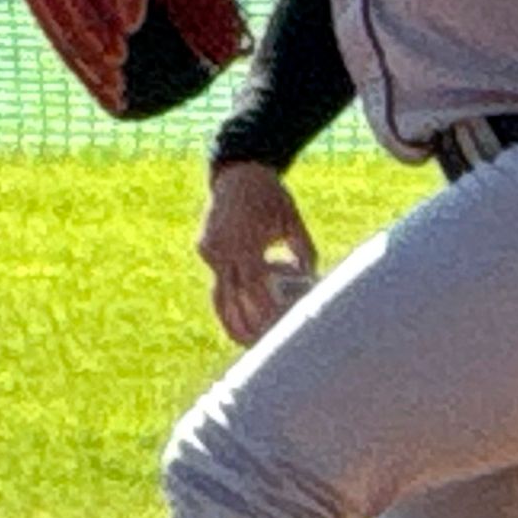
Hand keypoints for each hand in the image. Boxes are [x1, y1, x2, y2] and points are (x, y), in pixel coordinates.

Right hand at [198, 160, 318, 347]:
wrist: (239, 170)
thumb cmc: (272, 196)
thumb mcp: (292, 222)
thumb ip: (304, 250)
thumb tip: (313, 278)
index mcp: (244, 244)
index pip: (253, 288)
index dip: (263, 313)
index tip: (276, 330)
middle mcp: (222, 250)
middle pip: (232, 299)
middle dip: (246, 326)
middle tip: (261, 347)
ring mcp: (210, 249)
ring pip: (217, 295)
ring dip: (229, 321)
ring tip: (243, 343)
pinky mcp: (204, 248)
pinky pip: (217, 279)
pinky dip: (227, 299)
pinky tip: (235, 317)